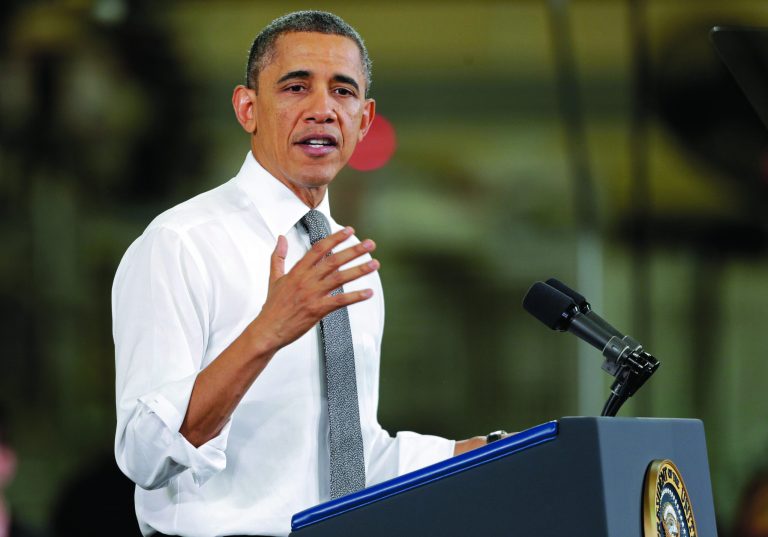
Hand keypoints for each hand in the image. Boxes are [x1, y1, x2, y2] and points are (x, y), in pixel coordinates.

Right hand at [248, 227, 378, 353]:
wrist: (268, 329)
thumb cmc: (273, 307)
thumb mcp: (274, 278)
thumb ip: (278, 256)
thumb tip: (281, 239)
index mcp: (297, 271)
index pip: (319, 249)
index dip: (335, 238)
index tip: (348, 231)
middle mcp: (306, 280)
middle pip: (333, 260)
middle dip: (353, 250)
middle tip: (369, 244)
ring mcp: (313, 295)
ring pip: (340, 278)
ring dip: (359, 270)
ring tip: (374, 264)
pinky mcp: (317, 310)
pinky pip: (340, 301)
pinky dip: (355, 296)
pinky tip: (368, 292)